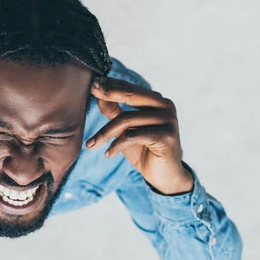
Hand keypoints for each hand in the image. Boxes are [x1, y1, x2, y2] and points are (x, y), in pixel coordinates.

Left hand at [86, 77, 193, 194]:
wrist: (163, 176)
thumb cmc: (143, 150)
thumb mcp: (125, 129)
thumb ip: (114, 111)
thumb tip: (98, 92)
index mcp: (157, 101)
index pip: (130, 88)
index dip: (111, 84)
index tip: (92, 83)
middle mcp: (165, 106)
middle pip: (130, 95)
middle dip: (108, 94)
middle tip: (91, 91)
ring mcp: (168, 120)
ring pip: (127, 119)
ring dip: (105, 133)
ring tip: (91, 144)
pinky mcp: (166, 136)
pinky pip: (133, 136)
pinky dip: (117, 145)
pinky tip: (108, 154)